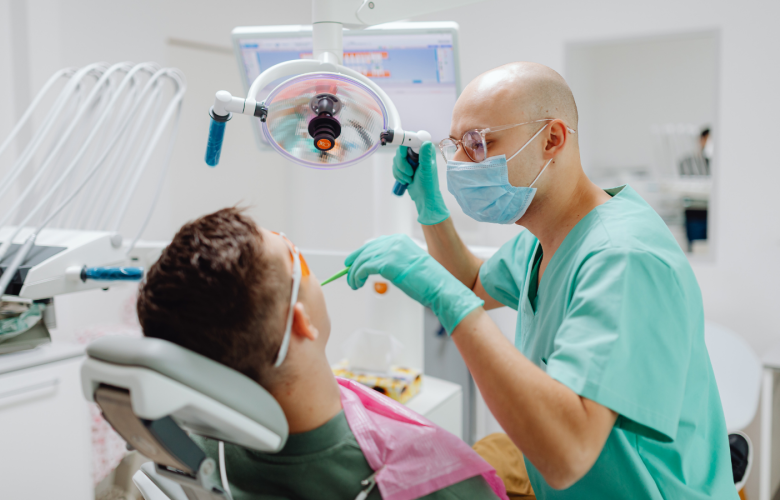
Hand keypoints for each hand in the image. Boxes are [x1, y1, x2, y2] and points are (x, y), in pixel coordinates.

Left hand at [345, 234, 482, 332]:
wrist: (440, 287)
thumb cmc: (428, 281)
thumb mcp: (408, 265)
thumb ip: (393, 262)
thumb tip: (376, 267)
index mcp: (400, 240)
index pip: (374, 244)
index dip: (361, 253)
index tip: (352, 262)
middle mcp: (394, 242)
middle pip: (366, 250)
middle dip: (354, 263)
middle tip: (348, 274)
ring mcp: (390, 251)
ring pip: (362, 260)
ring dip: (354, 273)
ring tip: (353, 284)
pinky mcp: (387, 263)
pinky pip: (364, 268)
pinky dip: (357, 276)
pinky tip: (357, 284)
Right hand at [393, 142, 449, 225]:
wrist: (423, 197)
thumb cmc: (428, 184)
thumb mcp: (427, 170)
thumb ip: (425, 156)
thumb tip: (426, 142)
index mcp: (425, 150)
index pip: (412, 138)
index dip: (405, 143)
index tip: (404, 154)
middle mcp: (417, 152)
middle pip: (400, 150)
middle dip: (402, 164)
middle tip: (410, 172)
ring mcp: (410, 159)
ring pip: (396, 159)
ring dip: (400, 171)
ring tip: (409, 179)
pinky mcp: (404, 166)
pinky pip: (394, 166)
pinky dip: (397, 174)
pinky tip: (405, 180)